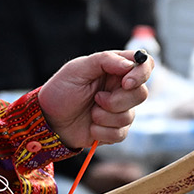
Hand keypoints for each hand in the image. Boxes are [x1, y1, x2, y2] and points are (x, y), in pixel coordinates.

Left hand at [36, 50, 152, 148]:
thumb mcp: (77, 69)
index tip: (125, 83)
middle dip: (117, 101)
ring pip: (130, 116)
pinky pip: (121, 133)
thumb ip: (104, 60)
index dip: (141, 74)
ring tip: (90, 113)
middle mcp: (121, 88)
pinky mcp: (115, 129)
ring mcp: (120, 109)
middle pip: (141, 93)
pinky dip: (103, 131)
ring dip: (105, 117)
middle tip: (97, 99)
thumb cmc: (60, 90)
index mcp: (115, 68)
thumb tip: (130, 63)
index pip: (145, 65)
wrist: (48, 120)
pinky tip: (91, 126)